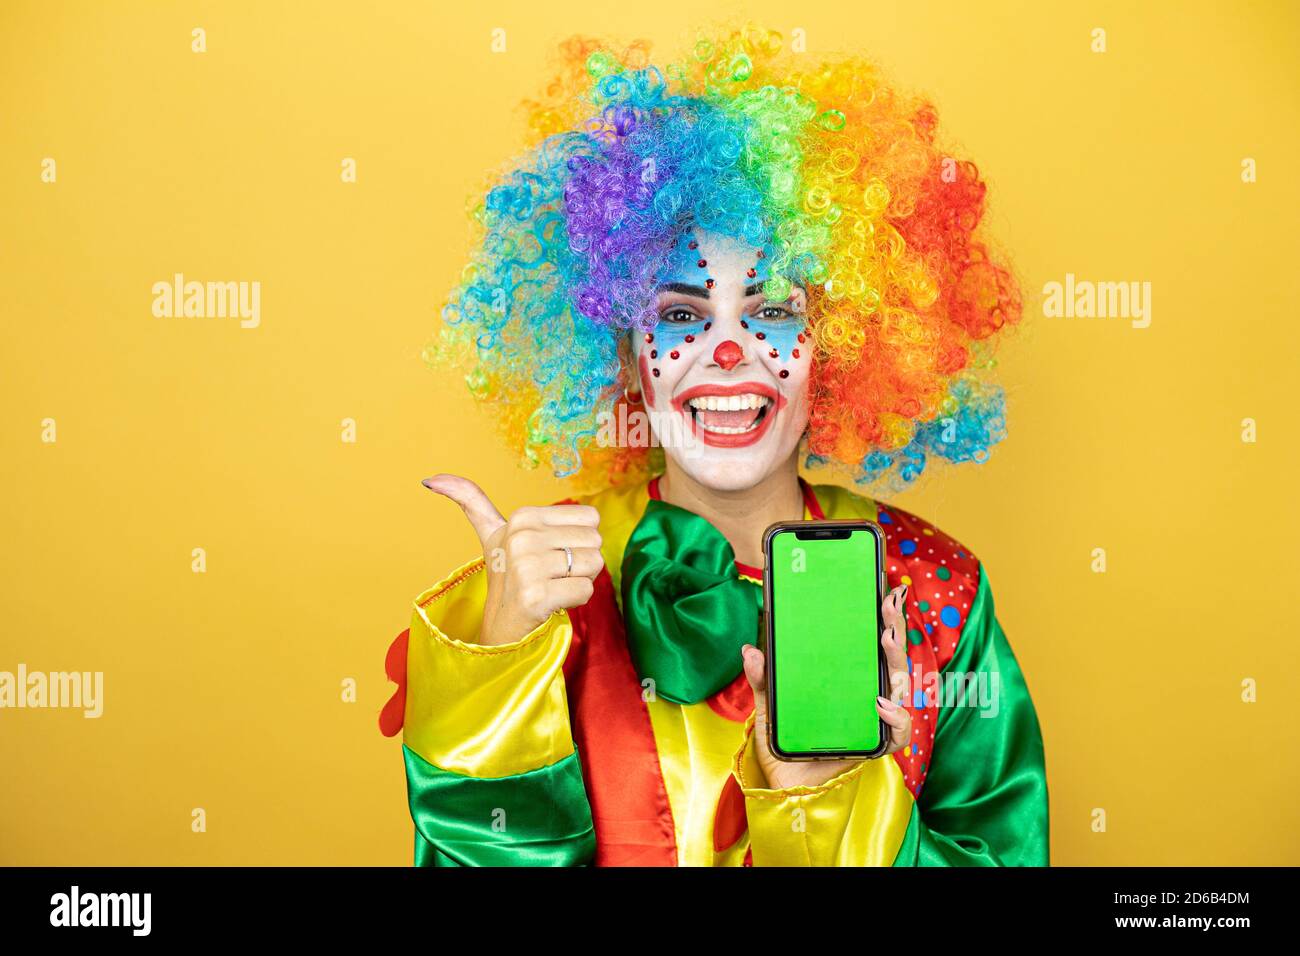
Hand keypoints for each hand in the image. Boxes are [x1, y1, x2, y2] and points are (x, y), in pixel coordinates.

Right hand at [422, 473, 604, 645]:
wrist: (500, 624)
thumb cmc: (507, 575)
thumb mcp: (491, 532)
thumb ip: (470, 500)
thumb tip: (431, 479)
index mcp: (522, 516)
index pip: (591, 518)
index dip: (578, 539)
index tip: (549, 554)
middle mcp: (522, 537)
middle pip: (594, 541)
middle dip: (581, 562)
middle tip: (552, 574)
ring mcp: (527, 567)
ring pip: (593, 564)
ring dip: (579, 581)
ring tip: (552, 587)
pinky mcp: (535, 596)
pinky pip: (585, 590)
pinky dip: (576, 600)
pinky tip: (552, 603)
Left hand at [741, 583, 913, 789]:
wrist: (786, 789)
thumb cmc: (786, 745)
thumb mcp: (770, 708)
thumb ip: (763, 681)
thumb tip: (750, 650)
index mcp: (846, 680)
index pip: (869, 644)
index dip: (882, 618)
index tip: (884, 592)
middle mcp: (866, 695)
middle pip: (890, 658)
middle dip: (895, 628)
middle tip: (890, 604)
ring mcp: (874, 719)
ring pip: (899, 686)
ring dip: (896, 662)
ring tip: (886, 640)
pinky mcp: (876, 745)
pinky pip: (899, 731)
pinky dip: (896, 717)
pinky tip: (881, 704)